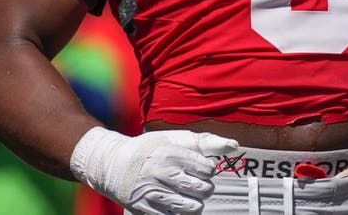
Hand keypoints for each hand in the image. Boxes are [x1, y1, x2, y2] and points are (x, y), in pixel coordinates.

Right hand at [70, 127, 238, 214]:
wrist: (112, 164)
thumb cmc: (150, 149)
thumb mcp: (175, 140)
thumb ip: (205, 143)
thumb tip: (234, 146)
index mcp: (172, 153)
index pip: (207, 169)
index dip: (208, 170)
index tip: (201, 169)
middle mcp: (163, 173)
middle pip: (202, 189)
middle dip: (204, 188)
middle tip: (196, 184)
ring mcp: (153, 192)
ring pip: (191, 207)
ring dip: (195, 204)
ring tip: (189, 197)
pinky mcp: (144, 208)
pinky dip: (179, 214)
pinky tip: (176, 205)